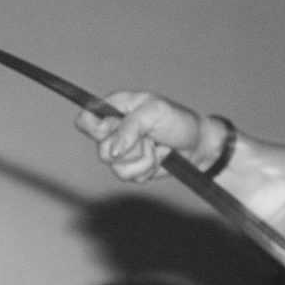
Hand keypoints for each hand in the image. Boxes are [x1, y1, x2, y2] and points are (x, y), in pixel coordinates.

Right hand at [75, 90, 211, 183]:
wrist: (197, 145)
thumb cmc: (178, 121)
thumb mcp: (154, 112)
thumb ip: (130, 127)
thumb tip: (113, 151)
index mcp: (115, 109)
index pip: (86, 119)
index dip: (94, 128)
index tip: (112, 130)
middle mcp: (114, 131)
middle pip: (100, 149)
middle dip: (129, 147)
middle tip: (147, 137)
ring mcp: (121, 152)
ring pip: (115, 166)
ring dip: (142, 158)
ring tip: (155, 146)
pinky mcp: (131, 168)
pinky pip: (128, 176)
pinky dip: (147, 168)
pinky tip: (158, 157)